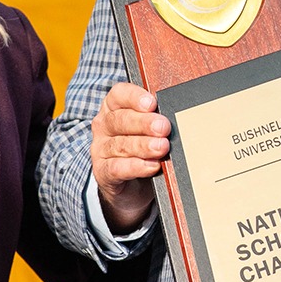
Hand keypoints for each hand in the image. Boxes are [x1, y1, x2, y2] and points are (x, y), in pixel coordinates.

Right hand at [91, 81, 168, 231]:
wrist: (133, 186)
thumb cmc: (144, 150)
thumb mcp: (152, 131)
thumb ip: (160, 121)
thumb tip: (180, 116)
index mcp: (114, 108)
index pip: (119, 95)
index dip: (134, 97)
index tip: (152, 103)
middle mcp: (104, 126)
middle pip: (121, 119)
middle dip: (144, 123)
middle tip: (164, 127)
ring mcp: (100, 150)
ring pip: (120, 144)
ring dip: (143, 146)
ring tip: (162, 147)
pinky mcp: (102, 173)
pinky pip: (116, 168)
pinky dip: (135, 167)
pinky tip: (152, 166)